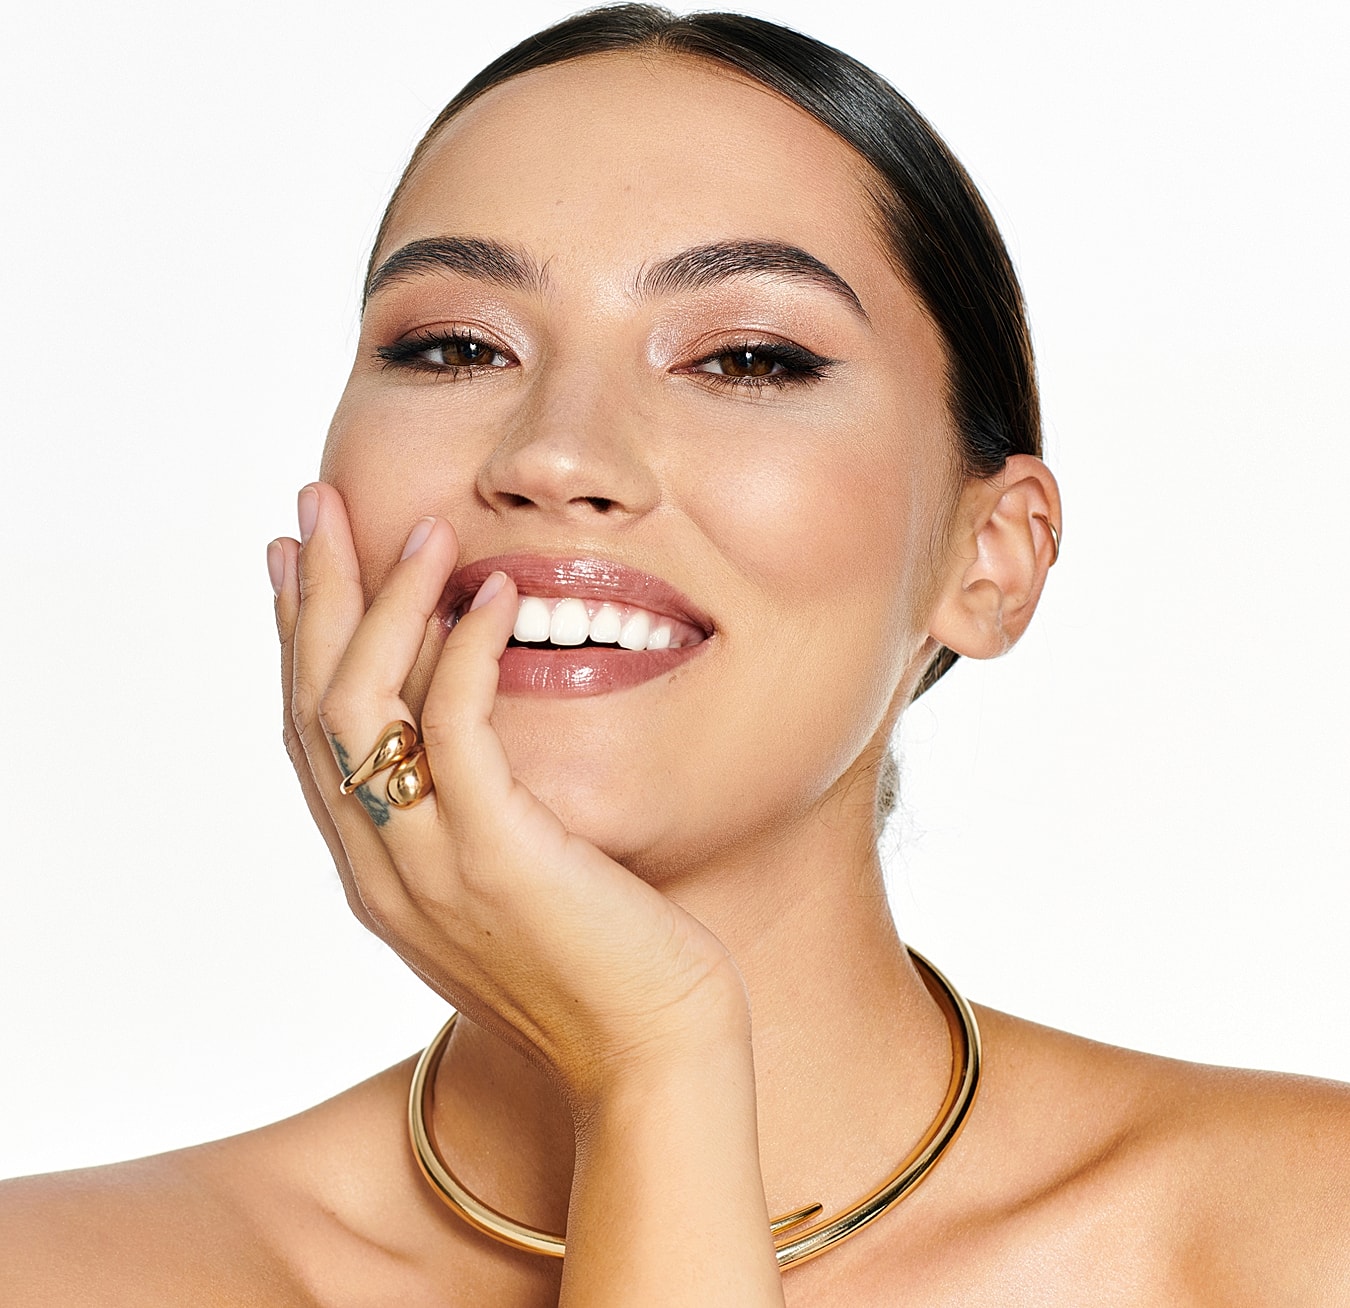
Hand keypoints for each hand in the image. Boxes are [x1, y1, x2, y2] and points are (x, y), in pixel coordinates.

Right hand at [269, 483, 746, 1102]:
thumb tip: (472, 740)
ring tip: (413, 528)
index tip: (295, 562)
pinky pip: (457, 730)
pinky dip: (468, 653)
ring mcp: (430, 868)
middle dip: (311, 598)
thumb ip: (471, 820)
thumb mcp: (511, 887)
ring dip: (379, 606)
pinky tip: (496, 595)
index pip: (312, 738)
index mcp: (380, 874)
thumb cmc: (602, 967)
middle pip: (313, 707)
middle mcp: (382, 870)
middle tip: (316, 506)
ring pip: (360, 711)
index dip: (297, 641)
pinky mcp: (498, 859)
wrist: (647, 1060)